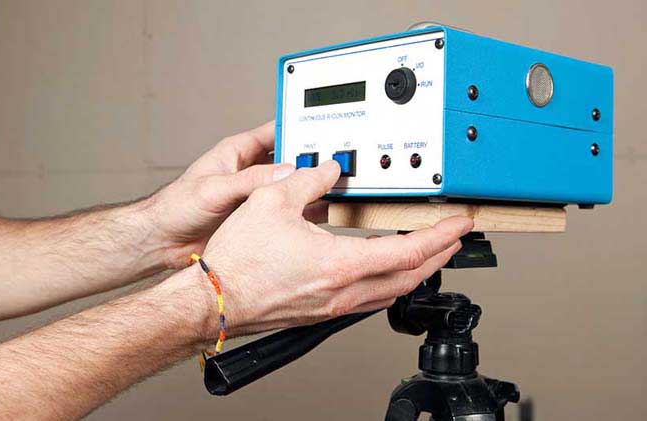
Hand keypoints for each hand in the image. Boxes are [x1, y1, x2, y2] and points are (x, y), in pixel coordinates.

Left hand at [149, 121, 321, 268]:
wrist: (164, 242)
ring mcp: (256, 196)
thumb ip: (249, 180)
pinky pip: (287, 212)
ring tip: (337, 189)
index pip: (276, 131)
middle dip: (312, 161)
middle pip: (290, 160)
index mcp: (238, 152)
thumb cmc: (177, 207)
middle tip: (338, 165)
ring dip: (310, 188)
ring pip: (292, 187)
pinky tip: (320, 216)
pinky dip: (303, 212)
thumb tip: (284, 171)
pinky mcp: (258, 219)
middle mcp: (250, 171)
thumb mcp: (214, 188)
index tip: (326, 131)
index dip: (300, 128)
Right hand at [196, 160, 473, 336]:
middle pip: (411, 277)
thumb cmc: (237, 262)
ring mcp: (333, 306)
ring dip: (415, 270)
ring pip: (392, 291)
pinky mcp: (320, 312)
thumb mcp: (272, 201)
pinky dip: (388, 281)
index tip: (459, 223)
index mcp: (341, 263)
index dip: (442, 235)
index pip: (411, 250)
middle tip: (451, 238)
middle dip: (439, 255)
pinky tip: (380, 269)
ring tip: (424, 252)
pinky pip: (369, 298)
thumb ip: (307, 178)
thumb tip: (326, 168)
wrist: (213, 300)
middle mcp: (343, 291)